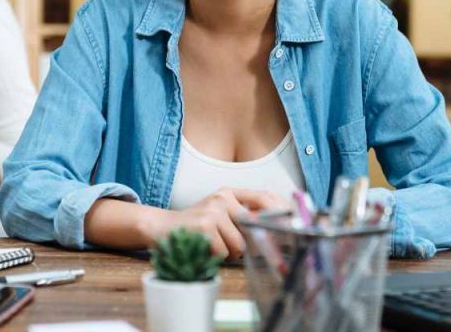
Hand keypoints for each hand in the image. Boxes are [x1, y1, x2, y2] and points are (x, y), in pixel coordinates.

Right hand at [148, 188, 290, 260]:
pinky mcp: (204, 225)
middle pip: (254, 227)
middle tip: (245, 250)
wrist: (160, 227)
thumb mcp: (219, 214)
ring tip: (213, 247)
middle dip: (251, 244)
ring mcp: (213, 210)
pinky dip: (216, 257)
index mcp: (230, 192)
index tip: (291, 228)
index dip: (280, 212)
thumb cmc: (195, 226)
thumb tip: (276, 231)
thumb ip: (242, 217)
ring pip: (240, 245)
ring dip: (230, 254)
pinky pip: (224, 252)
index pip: (265, 197)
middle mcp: (223, 197)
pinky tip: (204, 249)